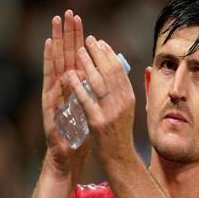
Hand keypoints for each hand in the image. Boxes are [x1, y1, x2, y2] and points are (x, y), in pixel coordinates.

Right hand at [41, 10, 90, 180]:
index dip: (78, 41)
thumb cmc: (83, 133)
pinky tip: (48, 46)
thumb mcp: (94, 111)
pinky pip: (49, 79)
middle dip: (67, 35)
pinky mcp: (48, 103)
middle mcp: (63, 89)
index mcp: (76, 89)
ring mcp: (54, 94)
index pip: (77, 60)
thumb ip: (97, 95)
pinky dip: (49, 61)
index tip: (80, 21)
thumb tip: (110, 80)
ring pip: (55, 63)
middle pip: (65, 56)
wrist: (69, 156)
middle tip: (66, 13)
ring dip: (56, 41)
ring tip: (56, 22)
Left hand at [66, 36, 135, 168]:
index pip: (119, 70)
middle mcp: (122, 102)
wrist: (120, 158)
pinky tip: (69, 74)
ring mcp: (110, 112)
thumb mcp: (126, 110)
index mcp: (129, 97)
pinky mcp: (98, 122)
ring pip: (98, 81)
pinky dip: (77, 85)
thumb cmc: (120, 134)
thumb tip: (117, 72)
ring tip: (77, 50)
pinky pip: (86, 99)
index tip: (99, 42)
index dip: (109, 53)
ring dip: (87, 63)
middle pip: (110, 71)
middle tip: (88, 39)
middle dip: (98, 52)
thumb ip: (121, 92)